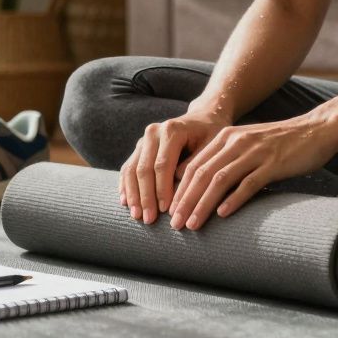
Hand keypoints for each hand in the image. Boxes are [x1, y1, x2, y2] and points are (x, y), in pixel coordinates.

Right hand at [119, 108, 228, 223]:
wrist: (203, 118)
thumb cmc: (211, 136)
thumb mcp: (212, 148)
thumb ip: (195, 166)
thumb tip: (179, 190)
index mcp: (172, 130)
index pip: (163, 164)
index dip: (162, 189)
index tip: (165, 211)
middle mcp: (153, 132)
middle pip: (144, 168)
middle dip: (145, 197)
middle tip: (148, 220)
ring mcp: (143, 139)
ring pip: (132, 169)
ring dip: (133, 194)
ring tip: (136, 216)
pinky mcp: (139, 147)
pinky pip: (127, 167)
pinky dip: (126, 186)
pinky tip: (126, 202)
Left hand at [168, 115, 337, 230]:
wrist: (316, 130)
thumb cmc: (280, 143)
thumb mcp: (247, 145)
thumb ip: (226, 160)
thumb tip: (202, 186)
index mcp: (226, 137)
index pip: (194, 165)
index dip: (179, 189)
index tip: (170, 211)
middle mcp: (236, 142)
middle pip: (202, 174)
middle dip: (185, 200)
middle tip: (175, 224)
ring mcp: (255, 152)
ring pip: (220, 180)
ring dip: (203, 204)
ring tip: (192, 223)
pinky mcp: (274, 163)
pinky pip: (249, 182)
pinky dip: (234, 199)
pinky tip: (223, 214)